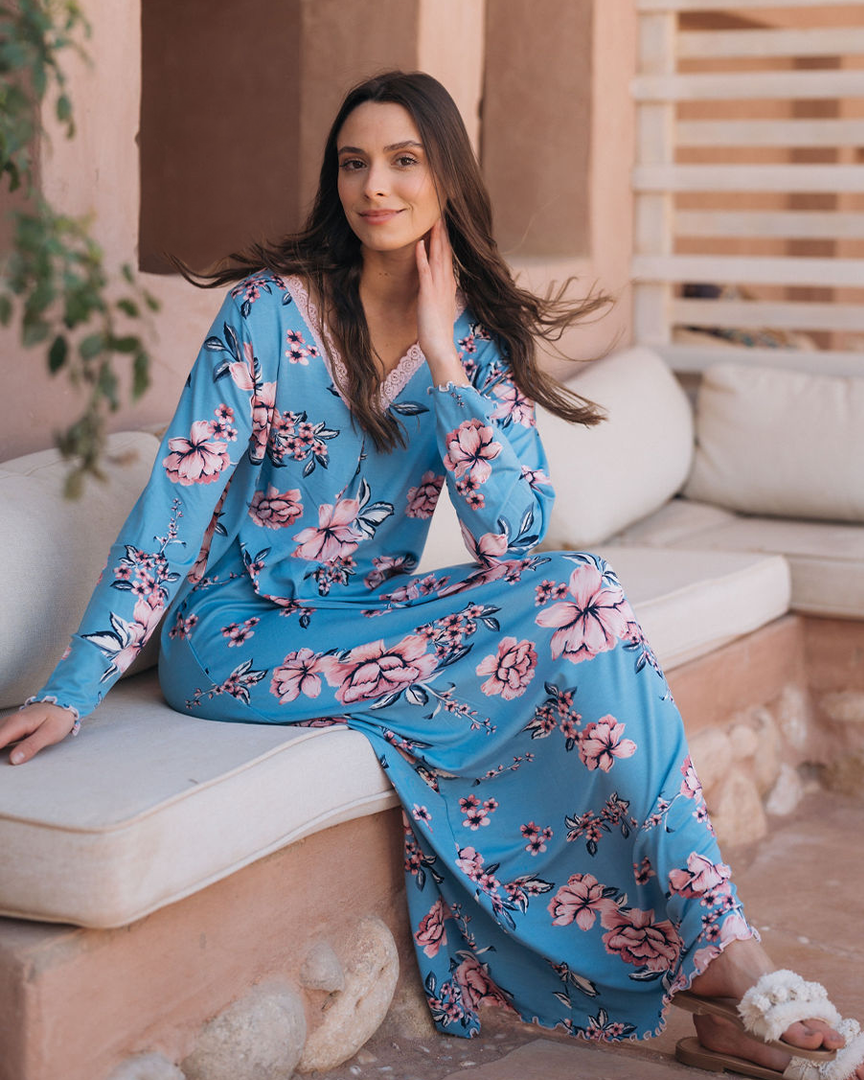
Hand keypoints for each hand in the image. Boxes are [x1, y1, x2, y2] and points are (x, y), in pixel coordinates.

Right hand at [0, 702, 77, 764]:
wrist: (63, 705)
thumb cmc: (58, 718)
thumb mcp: (49, 734)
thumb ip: (31, 746)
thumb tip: (14, 760)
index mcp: (17, 724)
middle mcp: (9, 722)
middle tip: (2, 767)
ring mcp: (9, 724)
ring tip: (1, 760)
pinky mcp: (11, 727)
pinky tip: (1, 753)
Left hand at [415, 219, 467, 385]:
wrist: (439, 346)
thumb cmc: (437, 329)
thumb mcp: (441, 306)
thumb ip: (441, 292)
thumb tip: (440, 285)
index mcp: (449, 284)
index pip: (448, 256)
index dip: (446, 238)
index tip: (444, 222)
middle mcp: (446, 282)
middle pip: (445, 251)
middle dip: (443, 231)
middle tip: (441, 211)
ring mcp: (438, 287)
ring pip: (437, 257)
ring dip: (435, 237)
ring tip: (433, 219)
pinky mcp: (427, 294)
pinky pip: (425, 271)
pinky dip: (422, 256)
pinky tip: (419, 243)